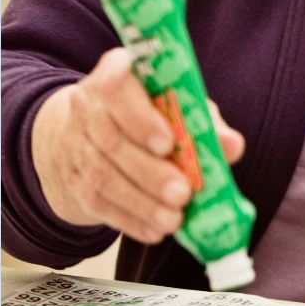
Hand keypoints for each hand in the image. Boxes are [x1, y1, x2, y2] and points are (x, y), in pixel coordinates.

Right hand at [29, 47, 245, 243]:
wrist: (85, 130)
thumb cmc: (145, 112)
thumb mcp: (176, 104)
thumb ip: (203, 122)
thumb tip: (232, 145)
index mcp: (115, 75)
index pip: (117, 87)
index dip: (141, 118)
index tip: (168, 143)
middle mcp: (87, 108)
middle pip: (112, 141)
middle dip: (150, 172)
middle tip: (183, 193)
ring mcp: (74, 145)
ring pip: (103, 176)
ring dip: (141, 202)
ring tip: (174, 219)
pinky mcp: (72, 180)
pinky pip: (97, 203)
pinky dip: (129, 220)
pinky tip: (154, 230)